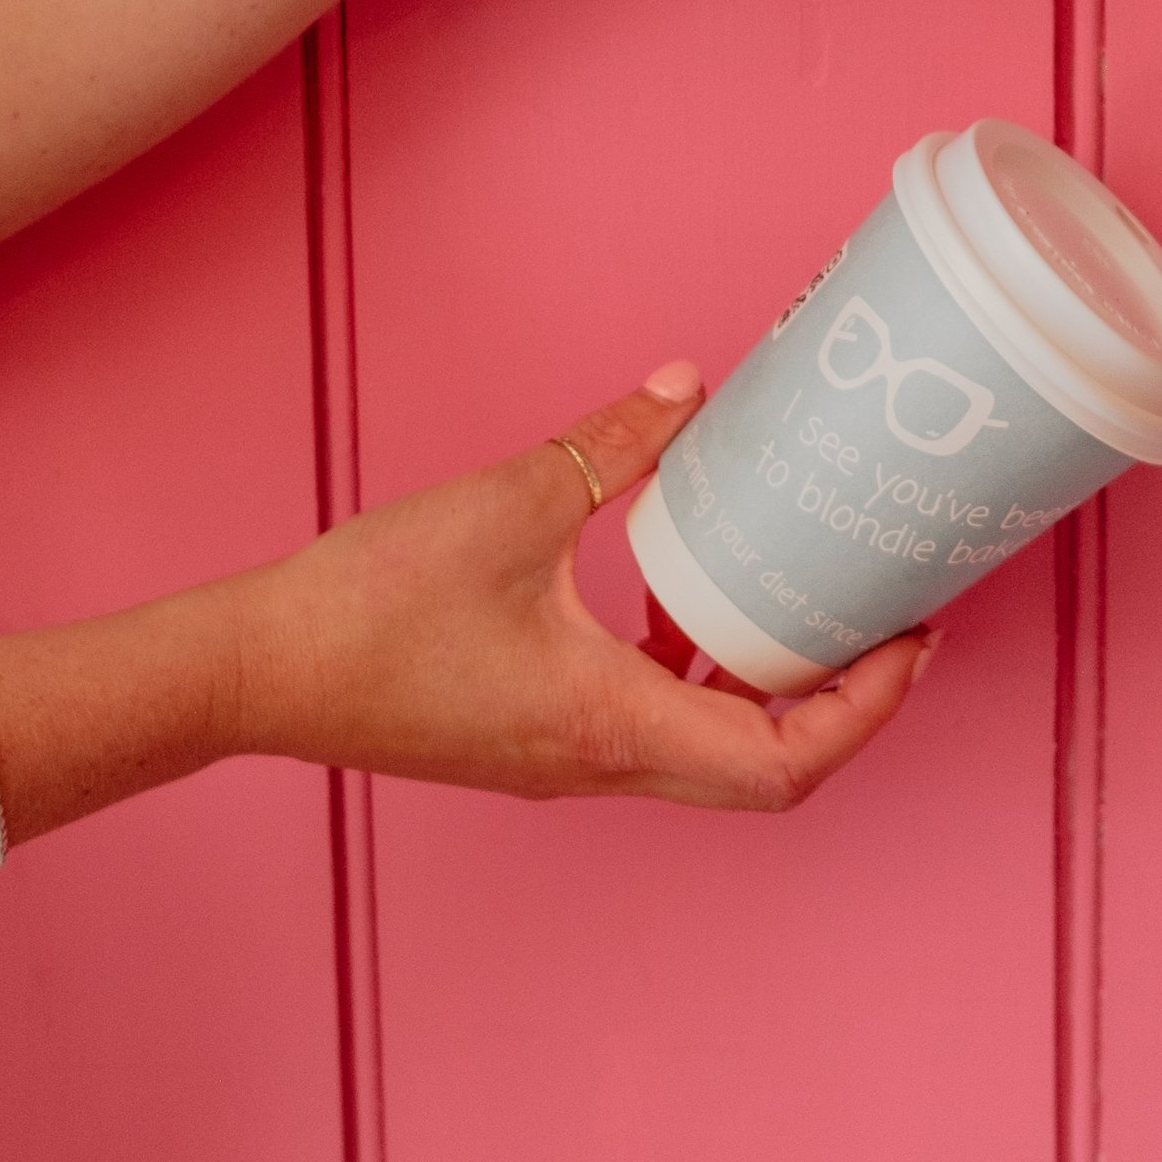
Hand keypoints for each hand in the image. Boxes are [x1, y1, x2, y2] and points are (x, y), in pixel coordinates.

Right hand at [243, 361, 928, 808]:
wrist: (253, 672)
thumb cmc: (366, 608)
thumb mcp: (508, 503)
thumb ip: (612, 445)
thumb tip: (689, 387)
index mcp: (614, 726)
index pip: (784, 763)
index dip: (868, 712)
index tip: (909, 642)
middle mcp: (602, 765)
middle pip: (764, 774)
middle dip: (843, 706)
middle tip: (887, 628)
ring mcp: (568, 763)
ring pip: (706, 755)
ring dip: (767, 691)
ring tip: (804, 605)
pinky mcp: (536, 742)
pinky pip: (649, 728)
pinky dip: (693, 676)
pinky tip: (682, 602)